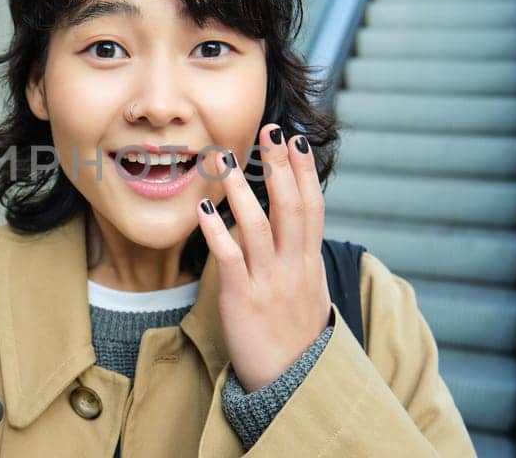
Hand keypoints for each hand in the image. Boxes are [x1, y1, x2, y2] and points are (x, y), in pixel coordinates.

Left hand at [195, 123, 331, 392]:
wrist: (293, 386)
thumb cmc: (295, 338)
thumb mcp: (308, 293)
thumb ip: (299, 258)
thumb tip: (294, 229)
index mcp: (309, 263)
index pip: (312, 207)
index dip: (304, 172)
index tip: (294, 140)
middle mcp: (294, 268)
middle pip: (291, 207)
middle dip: (280, 167)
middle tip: (270, 130)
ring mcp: (270, 283)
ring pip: (259, 227)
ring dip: (242, 189)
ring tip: (225, 159)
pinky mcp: (244, 300)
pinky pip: (230, 259)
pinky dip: (217, 231)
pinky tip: (203, 208)